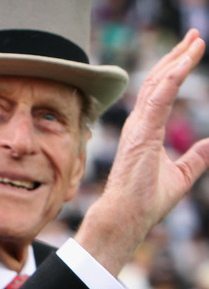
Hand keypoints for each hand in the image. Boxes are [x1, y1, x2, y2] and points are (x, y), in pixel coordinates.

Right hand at [76, 29, 208, 275]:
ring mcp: (138, 128)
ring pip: (158, 84)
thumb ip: (196, 158)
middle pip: (159, 81)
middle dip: (177, 57)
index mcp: (146, 131)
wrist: (126, 219)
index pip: (162, 92)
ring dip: (177, 61)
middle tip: (195, 37)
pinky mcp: (141, 134)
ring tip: (195, 42)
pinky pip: (158, 99)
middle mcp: (139, 124)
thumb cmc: (145, 202)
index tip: (192, 50)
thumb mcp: (181, 176)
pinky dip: (172, 78)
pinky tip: (185, 63)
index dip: (176, 69)